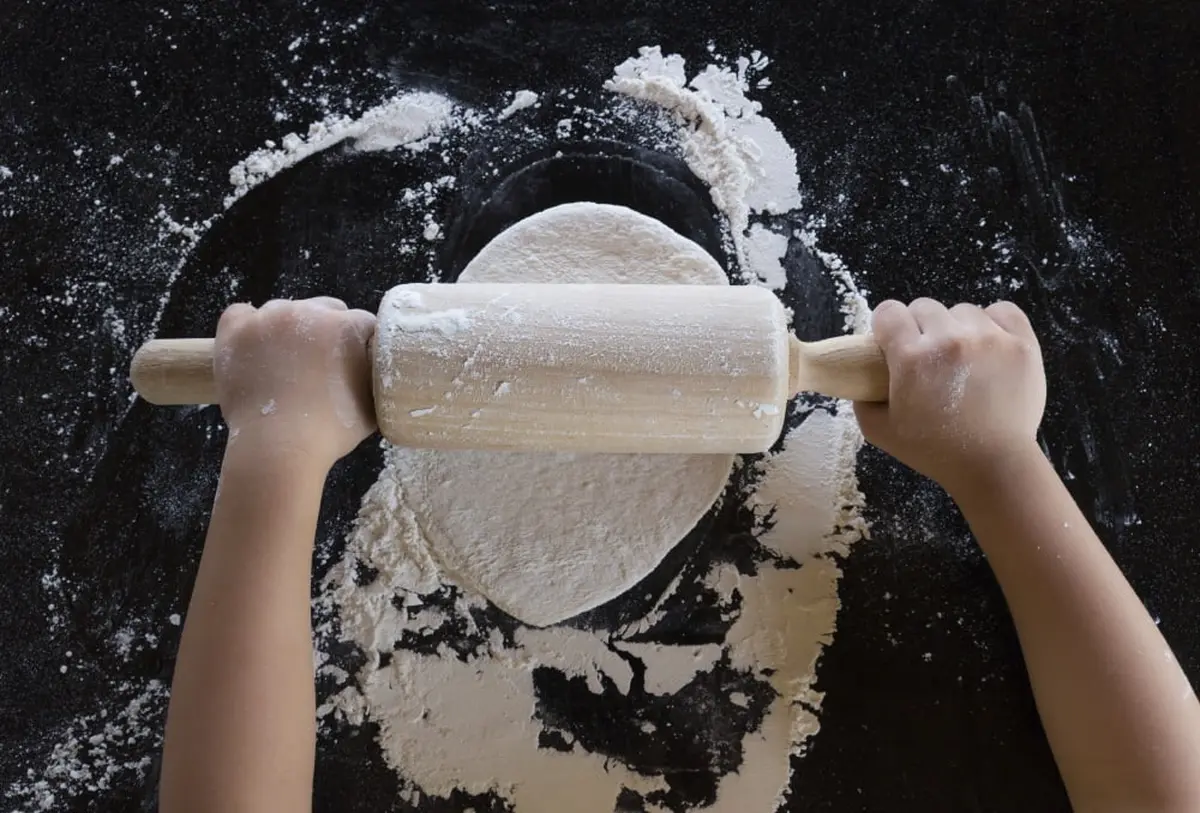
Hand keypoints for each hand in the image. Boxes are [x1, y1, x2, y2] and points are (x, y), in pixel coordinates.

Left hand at [214, 298, 376, 468]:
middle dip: (326, 331)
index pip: (361, 322)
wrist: (278, 446)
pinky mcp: (236, 331)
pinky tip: (254, 348)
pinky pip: (241, 313)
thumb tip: (374, 373)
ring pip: (283, 310)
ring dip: (288, 329)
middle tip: (319, 364)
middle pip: (324, 309)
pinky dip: (248, 327)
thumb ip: (375, 380)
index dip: (359, 342)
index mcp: (346, 326)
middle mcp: (308, 312)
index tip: (352, 362)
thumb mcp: (373, 406)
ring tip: (283, 362)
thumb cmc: (330, 432)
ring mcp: (268, 319)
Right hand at [853, 298, 1045, 490]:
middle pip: (924, 307)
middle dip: (919, 328)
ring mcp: (989, 338)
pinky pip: (1003, 311)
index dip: (886, 326)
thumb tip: (864, 380)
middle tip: (927, 357)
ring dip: (957, 328)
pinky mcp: (1021, 343)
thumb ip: (863, 400)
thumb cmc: (935, 451)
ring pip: (962, 311)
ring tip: (962, 357)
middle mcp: (949, 338)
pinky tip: (989, 344)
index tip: (892, 344)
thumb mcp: (880, 431)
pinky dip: (994, 323)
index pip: (888, 312)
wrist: (993, 464)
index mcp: (911, 356)